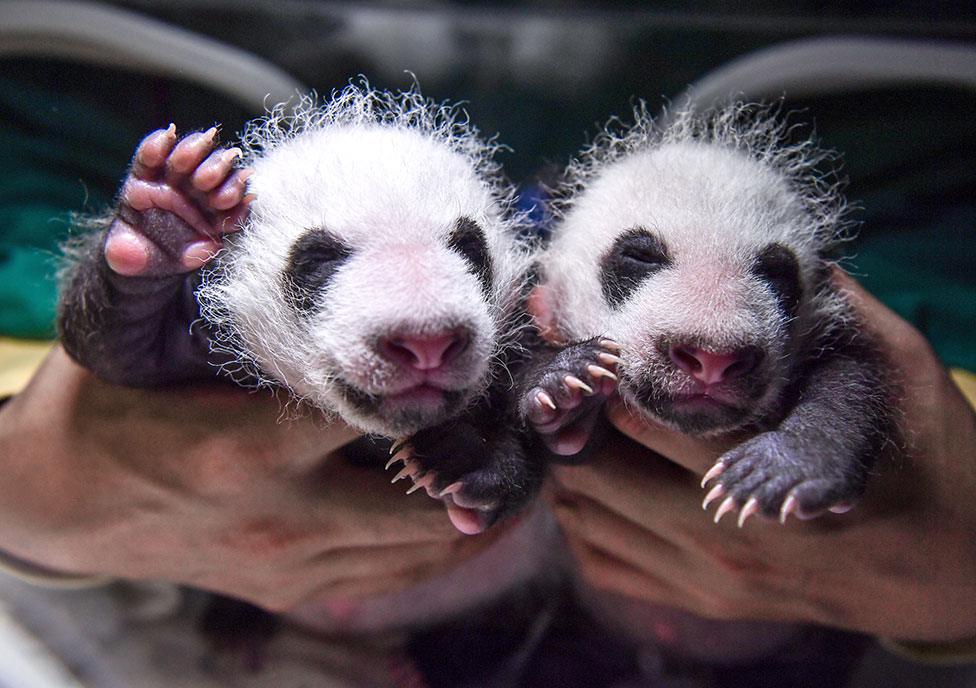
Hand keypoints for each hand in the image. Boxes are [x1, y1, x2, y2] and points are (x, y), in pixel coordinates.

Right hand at [0, 346, 496, 611]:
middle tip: (517, 426)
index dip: (437, 389)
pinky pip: (387, 579)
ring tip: (504, 466)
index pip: (379, 419)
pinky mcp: (286, 593)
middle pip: (424, 503)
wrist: (57, 504)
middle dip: (480, 466)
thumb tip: (261, 203)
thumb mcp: (147, 340)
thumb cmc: (107, 406)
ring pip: (417, 554)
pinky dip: (429, 547)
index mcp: (247, 449)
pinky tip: (452, 507)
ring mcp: (287, 568)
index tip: (472, 356)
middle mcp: (280, 519)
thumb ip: (220, 298)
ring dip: (470, 512)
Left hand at [549, 272, 975, 642]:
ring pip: (588, 520)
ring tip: (572, 421)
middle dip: (573, 421)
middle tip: (566, 382)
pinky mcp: (703, 603)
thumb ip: (840, 311)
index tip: (586, 342)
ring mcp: (710, 581)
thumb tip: (783, 254)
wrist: (956, 567)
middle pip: (600, 474)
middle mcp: (729, 537)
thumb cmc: (932, 459)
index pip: (653, 424)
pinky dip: (580, 522)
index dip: (605, 378)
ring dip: (568, 467)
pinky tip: (591, 483)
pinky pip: (604, 565)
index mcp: (775, 471)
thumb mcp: (901, 371)